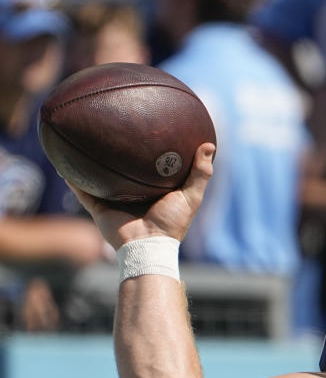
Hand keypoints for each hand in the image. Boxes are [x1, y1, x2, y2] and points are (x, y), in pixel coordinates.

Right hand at [69, 143, 215, 249]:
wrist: (147, 246)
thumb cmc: (171, 223)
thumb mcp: (191, 196)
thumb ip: (201, 173)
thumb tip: (209, 144)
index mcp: (154, 193)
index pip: (151, 170)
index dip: (150, 154)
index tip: (150, 133)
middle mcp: (133, 196)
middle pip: (124, 172)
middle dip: (118, 156)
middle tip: (114, 132)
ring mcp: (114, 202)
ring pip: (100, 180)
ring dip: (92, 165)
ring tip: (84, 143)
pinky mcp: (99, 209)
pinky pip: (83, 191)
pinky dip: (74, 180)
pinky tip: (65, 164)